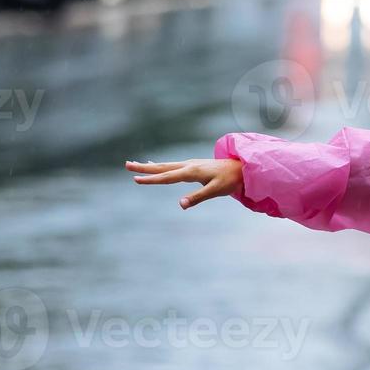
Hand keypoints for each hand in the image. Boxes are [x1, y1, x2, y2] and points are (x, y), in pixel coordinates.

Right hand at [126, 158, 243, 209]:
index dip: (151, 179)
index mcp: (191, 171)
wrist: (242, 167)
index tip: (136, 179)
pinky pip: (172, 166)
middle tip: (127, 165)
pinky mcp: (193, 166)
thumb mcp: (215, 191)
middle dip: (144, 167)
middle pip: (162, 167)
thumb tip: (180, 205)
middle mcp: (188, 166)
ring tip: (135, 164)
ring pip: (166, 165)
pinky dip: (161, 166)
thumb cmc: (230, 180)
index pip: (167, 177)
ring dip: (150, 165)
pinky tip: (156, 165)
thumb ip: (198, 197)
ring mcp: (190, 164)